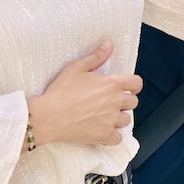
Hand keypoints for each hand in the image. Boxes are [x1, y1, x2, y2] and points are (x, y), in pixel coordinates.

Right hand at [27, 40, 142, 146]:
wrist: (47, 117)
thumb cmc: (60, 91)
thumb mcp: (77, 68)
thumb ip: (96, 56)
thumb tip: (109, 44)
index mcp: (112, 84)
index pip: (137, 83)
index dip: (132, 85)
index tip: (125, 87)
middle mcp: (116, 102)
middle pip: (133, 102)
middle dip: (124, 101)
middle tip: (110, 102)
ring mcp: (111, 120)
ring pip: (126, 120)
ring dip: (118, 118)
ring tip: (104, 116)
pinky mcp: (103, 136)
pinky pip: (117, 138)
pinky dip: (112, 136)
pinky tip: (102, 131)